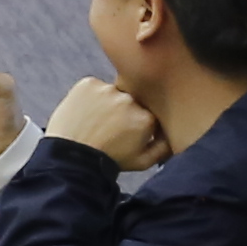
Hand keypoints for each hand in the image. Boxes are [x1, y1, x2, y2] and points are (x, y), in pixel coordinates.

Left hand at [43, 78, 167, 171]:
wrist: (71, 157)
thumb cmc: (108, 160)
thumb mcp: (143, 161)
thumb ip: (165, 147)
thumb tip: (176, 136)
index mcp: (146, 117)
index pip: (146, 112)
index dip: (136, 121)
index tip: (125, 131)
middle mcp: (130, 99)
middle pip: (130, 100)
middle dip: (122, 111)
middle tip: (108, 127)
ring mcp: (108, 89)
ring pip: (112, 92)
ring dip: (106, 102)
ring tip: (94, 121)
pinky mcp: (88, 83)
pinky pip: (93, 86)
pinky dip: (89, 96)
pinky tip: (84, 112)